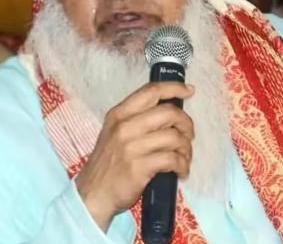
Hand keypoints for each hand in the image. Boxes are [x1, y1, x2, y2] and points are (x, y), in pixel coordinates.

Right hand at [75, 82, 194, 230]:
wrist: (93, 194)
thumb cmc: (109, 163)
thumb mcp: (115, 133)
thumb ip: (137, 119)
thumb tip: (170, 111)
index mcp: (119, 114)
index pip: (151, 91)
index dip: (174, 88)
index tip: (189, 90)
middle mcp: (125, 126)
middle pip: (169, 112)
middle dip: (186, 123)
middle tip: (189, 135)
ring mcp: (132, 146)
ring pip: (174, 136)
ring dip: (186, 148)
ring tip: (184, 157)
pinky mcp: (140, 167)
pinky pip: (172, 159)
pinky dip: (183, 165)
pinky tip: (181, 170)